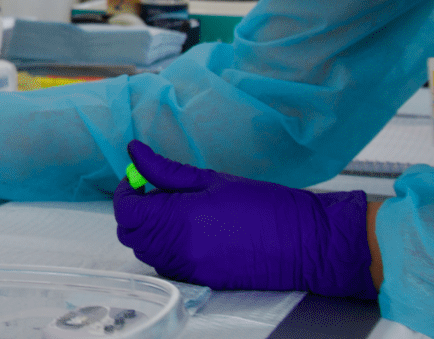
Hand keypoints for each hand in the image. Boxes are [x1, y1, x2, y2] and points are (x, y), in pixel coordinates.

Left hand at [113, 140, 376, 298]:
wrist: (306, 242)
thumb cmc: (265, 206)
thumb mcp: (211, 179)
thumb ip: (166, 169)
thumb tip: (136, 153)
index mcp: (180, 218)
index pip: (127, 210)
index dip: (127, 192)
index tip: (139, 179)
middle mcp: (180, 248)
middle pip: (130, 234)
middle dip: (135, 212)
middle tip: (155, 192)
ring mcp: (190, 268)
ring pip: (146, 251)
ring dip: (149, 231)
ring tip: (175, 210)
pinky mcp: (202, 280)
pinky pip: (166, 265)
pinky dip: (164, 249)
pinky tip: (186, 232)